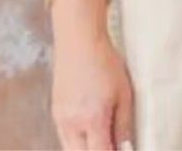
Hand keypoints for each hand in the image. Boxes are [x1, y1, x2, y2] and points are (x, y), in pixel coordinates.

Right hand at [51, 24, 134, 149]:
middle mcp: (72, 123)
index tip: (121, 150)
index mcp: (92, 120)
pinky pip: (64, 136)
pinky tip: (90, 130)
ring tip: (102, 138)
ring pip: (70, 148)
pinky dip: (76, 140)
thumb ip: (124, 125)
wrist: (79, 42)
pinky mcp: (55, 112)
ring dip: (86, 148)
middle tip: (111, 145)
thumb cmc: (105, 63)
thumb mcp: (124, 94)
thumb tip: (126, 148)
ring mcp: (60, 119)